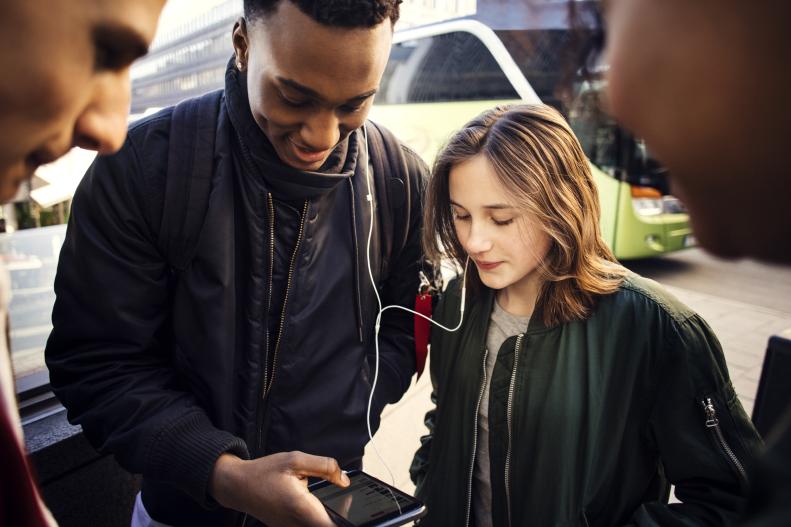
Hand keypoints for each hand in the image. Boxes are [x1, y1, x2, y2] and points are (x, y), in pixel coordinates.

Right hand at [209, 451, 350, 526]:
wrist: (238, 486)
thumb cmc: (265, 472)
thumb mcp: (295, 459)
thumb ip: (324, 467)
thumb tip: (345, 480)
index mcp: (301, 507)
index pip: (331, 526)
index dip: (346, 522)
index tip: (358, 514)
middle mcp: (297, 524)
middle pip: (326, 526)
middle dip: (340, 517)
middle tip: (347, 501)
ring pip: (318, 526)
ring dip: (328, 518)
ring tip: (336, 503)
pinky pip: (308, 526)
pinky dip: (317, 518)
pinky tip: (318, 505)